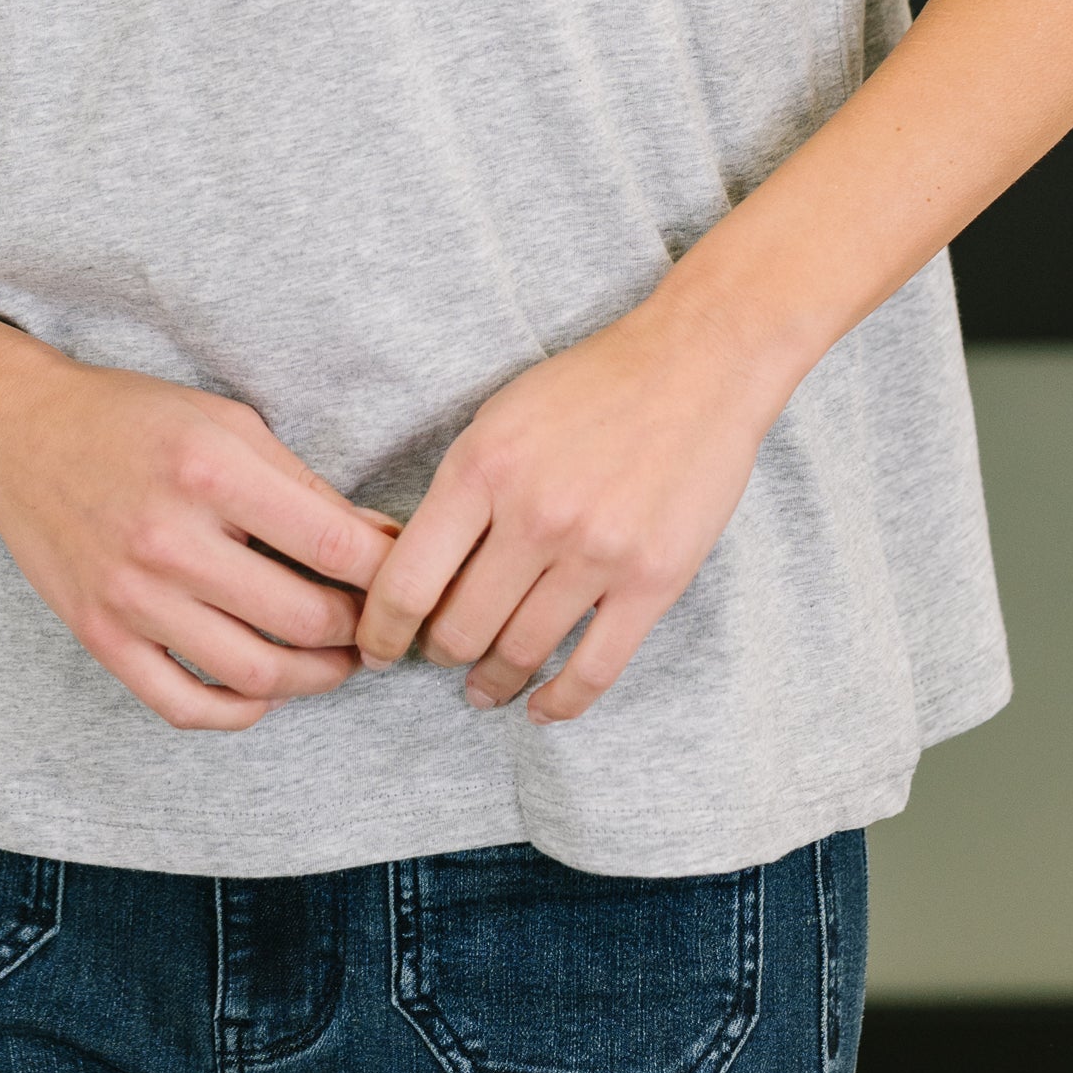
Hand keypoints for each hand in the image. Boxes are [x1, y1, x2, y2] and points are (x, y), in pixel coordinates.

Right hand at [0, 342, 399, 732]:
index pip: (334, 545)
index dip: (390, 571)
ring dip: (315, 678)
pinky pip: (184, 704)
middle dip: (360, 630)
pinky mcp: (101, 636)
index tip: (409, 577)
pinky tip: (265, 690)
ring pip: (255, 672)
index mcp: (210, 471)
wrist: (18, 434)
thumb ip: (303, 485)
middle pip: (304, 618)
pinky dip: (239, 711)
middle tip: (377, 625)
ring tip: (336, 661)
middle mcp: (170, 539)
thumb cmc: (132, 419)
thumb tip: (382, 541)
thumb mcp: (227, 422)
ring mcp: (131, 596)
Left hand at [351, 293, 774, 722]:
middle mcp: (534, 515)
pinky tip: (541, 707)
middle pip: (459, 628)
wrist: (697, 364)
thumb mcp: (500, 418)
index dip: (381, 630)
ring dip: (492, 682)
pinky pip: (595, 669)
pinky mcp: (653, 580)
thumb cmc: (590, 386)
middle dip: (437, 655)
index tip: (376, 647)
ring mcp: (596, 552)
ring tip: (483, 688)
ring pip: (521, 652)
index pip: (408, 580)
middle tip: (437, 658)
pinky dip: (560, 702)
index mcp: (481, 467)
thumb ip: (460, 490)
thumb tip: (418, 569)